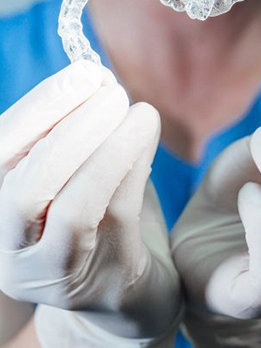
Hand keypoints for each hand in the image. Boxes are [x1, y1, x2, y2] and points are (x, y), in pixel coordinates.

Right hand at [0, 61, 180, 341]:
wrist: (121, 288)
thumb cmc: (98, 218)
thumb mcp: (78, 172)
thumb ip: (79, 134)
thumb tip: (99, 79)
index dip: (39, 109)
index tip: (85, 73)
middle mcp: (11, 249)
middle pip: (21, 189)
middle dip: (70, 129)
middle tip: (112, 90)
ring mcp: (52, 273)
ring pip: (71, 209)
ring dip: (108, 149)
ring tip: (139, 110)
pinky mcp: (99, 282)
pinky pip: (115, 218)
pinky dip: (132, 168)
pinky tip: (147, 134)